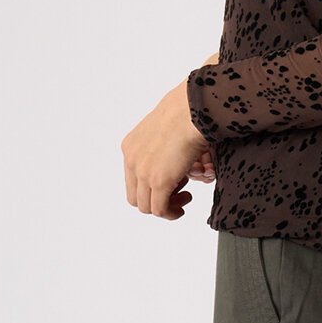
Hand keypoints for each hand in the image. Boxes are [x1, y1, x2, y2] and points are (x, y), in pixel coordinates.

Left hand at [121, 77, 213, 220]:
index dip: (151, 185)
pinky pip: (159, 210)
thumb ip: (160, 143)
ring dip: (165, 207)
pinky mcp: (158, 182)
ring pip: (146, 206)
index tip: (171, 181)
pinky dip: (170, 213)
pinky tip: (181, 208)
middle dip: (156, 199)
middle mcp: (131, 160)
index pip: (133, 178)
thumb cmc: (185, 110)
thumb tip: (172, 152)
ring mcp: (143, 172)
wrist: (192, 109)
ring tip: (183, 198)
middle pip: (135, 196)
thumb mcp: (163, 126)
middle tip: (178, 192)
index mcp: (130, 146)